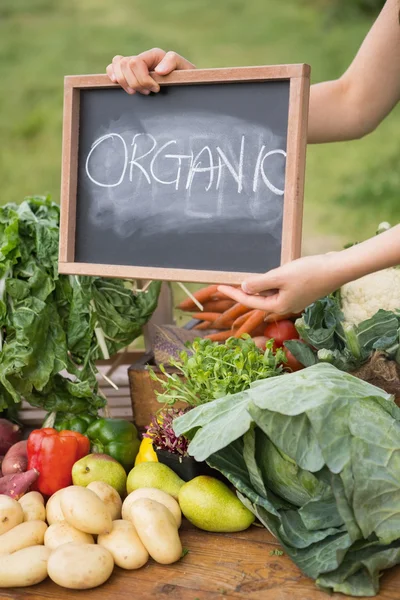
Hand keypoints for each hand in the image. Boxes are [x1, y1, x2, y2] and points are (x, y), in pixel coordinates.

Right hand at [106, 48, 194, 94]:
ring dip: (125, 82)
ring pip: (116, 65)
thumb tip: (158, 70)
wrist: (183, 84)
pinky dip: (112, 75)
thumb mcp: (183, 67)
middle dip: (135, 83)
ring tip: (138, 91)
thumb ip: (172, 62)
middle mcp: (141, 58)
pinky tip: (118, 83)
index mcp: (153, 55)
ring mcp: (133, 65)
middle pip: (125, 65)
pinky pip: (112, 68)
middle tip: (148, 92)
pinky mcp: (127, 74)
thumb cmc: (183, 77)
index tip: (156, 89)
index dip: (142, 79)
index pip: (135, 63)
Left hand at [218, 253, 342, 315]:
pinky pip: (279, 288)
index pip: (250, 301)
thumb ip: (260, 283)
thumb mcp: (280, 276)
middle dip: (244, 291)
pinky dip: (271, 283)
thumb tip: (244, 287)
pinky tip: (269, 275)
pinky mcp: (301, 291)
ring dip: (258, 286)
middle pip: (259, 299)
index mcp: (279, 305)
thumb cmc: (310, 272)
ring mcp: (294, 299)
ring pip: (270, 293)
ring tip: (245, 278)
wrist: (336, 269)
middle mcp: (286, 305)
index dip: (233, 294)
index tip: (218, 288)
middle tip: (226, 283)